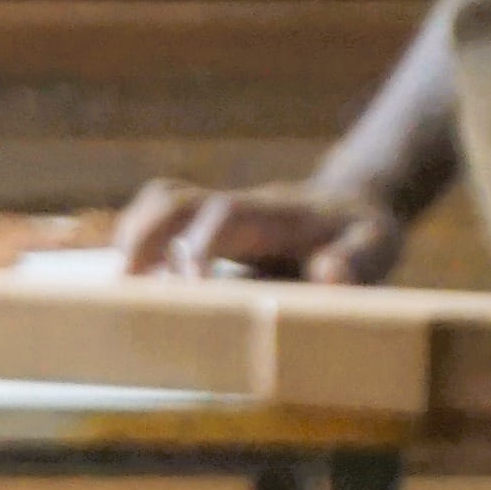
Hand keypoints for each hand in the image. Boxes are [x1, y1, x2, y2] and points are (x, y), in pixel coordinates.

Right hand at [105, 179, 407, 286]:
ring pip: (161, 201)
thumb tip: (327, 275)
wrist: (352, 202)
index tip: (187, 288)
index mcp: (275, 215)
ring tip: (116, 290)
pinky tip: (132, 287)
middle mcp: (237, 205)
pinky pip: (160, 216)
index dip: (200, 244)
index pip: (225, 214)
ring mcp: (217, 209)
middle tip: (124, 288)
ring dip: (132, 236)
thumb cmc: (361, 234)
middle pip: (175, 199)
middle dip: (143, 236)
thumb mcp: (374, 246)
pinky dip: (136, 241)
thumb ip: (355, 260)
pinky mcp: (205, 222)